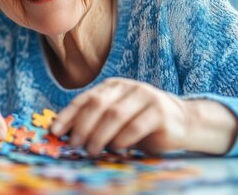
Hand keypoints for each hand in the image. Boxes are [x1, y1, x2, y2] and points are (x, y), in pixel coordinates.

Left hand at [50, 77, 189, 154]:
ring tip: (93, 150)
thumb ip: (94, 121)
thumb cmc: (141, 123)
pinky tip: (116, 149)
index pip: (84, 99)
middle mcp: (127, 87)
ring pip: (115, 115)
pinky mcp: (159, 111)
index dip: (67, 115)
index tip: (55, 132)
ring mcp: (145, 96)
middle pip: (97, 105)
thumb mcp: (116, 119)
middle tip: (75, 144)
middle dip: (82, 126)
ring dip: (100, 135)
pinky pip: (135, 126)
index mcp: (112, 87)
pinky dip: (122, 140)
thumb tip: (63, 134)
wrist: (183, 122)